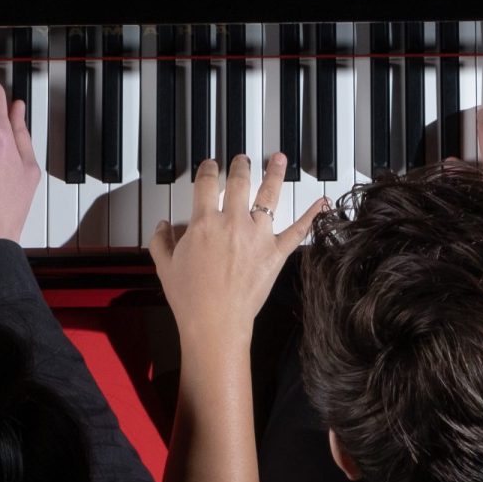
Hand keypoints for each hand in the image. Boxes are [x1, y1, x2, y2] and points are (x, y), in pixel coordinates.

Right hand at [150, 154, 325, 357]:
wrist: (215, 322)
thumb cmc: (190, 299)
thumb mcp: (165, 266)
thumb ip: (160, 241)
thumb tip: (161, 226)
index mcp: (204, 222)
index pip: (206, 183)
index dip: (208, 169)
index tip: (210, 166)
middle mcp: (233, 223)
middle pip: (239, 182)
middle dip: (241, 165)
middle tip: (243, 159)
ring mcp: (257, 236)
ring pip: (269, 196)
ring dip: (274, 174)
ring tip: (278, 159)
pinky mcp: (275, 254)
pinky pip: (298, 231)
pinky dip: (311, 216)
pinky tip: (322, 203)